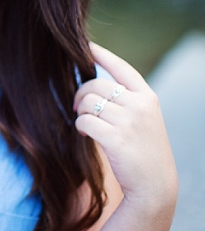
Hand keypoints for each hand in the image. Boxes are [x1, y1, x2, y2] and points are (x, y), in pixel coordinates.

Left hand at [73, 42, 177, 210]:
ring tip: (86, 124)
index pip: (122, 68)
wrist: (154, 184)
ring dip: (80, 112)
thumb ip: (125, 100)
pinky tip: (85, 134)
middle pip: (95, 84)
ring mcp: (129, 121)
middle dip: (80, 94)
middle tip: (77, 107)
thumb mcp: (143, 118)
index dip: (102, 55)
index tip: (87, 45)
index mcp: (147, 97)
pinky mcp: (115, 138)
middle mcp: (139, 105)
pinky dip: (80, 126)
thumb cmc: (143, 150)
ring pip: (87, 102)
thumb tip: (92, 84)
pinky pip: (84, 121)